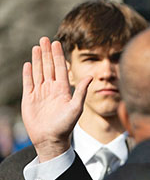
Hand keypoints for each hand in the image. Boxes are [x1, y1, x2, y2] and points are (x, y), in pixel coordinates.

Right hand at [21, 37, 91, 161]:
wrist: (51, 140)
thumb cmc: (66, 126)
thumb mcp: (76, 108)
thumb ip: (82, 91)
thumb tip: (90, 76)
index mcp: (63, 90)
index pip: (60, 68)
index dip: (58, 55)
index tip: (57, 43)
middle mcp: (52, 89)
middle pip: (48, 66)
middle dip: (47, 53)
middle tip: (45, 39)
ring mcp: (40, 93)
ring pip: (38, 72)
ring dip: (37, 59)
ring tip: (37, 47)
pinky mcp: (30, 99)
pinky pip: (28, 83)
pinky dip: (28, 73)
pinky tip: (28, 64)